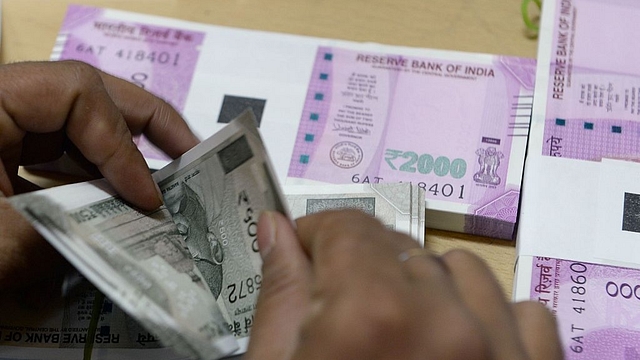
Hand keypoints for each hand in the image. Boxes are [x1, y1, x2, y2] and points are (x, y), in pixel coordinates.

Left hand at [0, 61, 198, 291]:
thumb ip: (67, 232)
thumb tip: (130, 229)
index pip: (76, 94)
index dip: (122, 144)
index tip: (148, 199)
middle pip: (85, 93)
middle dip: (144, 122)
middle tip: (192, 153)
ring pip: (74, 126)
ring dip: (122, 153)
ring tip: (165, 181)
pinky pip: (55, 159)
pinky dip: (91, 180)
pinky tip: (115, 206)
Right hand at [247, 210, 562, 359]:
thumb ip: (280, 296)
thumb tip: (276, 230)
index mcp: (372, 316)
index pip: (346, 227)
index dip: (315, 235)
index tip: (303, 254)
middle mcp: (447, 325)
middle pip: (400, 247)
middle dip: (363, 268)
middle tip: (343, 312)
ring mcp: (501, 351)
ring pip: (464, 272)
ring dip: (429, 289)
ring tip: (403, 335)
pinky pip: (526, 314)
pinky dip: (494, 319)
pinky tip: (463, 346)